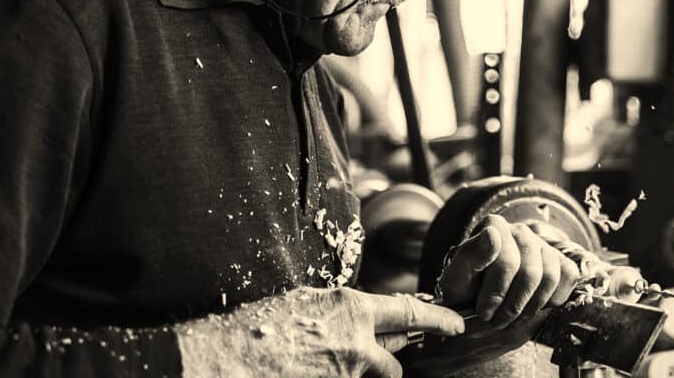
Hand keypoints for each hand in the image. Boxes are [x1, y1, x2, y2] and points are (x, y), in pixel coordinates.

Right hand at [177, 286, 463, 376]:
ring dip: (363, 374)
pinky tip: (315, 369)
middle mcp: (356, 343)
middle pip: (396, 356)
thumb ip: (335, 312)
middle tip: (413, 351)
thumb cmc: (251, 327)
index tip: (455, 322)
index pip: (409, 310)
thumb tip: (351, 316)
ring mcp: (345, 375)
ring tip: (334, 363)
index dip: (437, 317)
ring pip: (372, 377)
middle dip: (401, 358)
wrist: (218, 360)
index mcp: (351, 309)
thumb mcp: (300, 303)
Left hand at [438, 214, 580, 327]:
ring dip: (531, 307)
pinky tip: (532, 306)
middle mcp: (520, 231)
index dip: (495, 293)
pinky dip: (552, 299)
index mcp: (494, 226)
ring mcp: (542, 244)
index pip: (506, 262)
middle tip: (497, 321)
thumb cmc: (466, 292)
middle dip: (512, 306)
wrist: (481, 306)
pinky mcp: (559, 260)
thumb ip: (470, 256)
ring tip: (512, 318)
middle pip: (530, 273)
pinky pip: (567, 277)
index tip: (483, 311)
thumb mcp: (456, 279)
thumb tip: (493, 234)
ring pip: (550, 277)